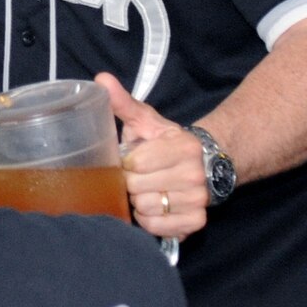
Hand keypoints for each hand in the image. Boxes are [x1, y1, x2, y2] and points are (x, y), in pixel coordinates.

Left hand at [96, 74, 208, 238]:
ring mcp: (197, 200)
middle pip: (137, 188)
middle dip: (130, 183)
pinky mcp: (196, 222)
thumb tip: (100, 79)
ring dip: (138, 202)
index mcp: (184, 147)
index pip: (137, 163)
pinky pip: (157, 227)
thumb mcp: (147, 121)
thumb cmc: (168, 142)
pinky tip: (154, 206)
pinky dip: (149, 219)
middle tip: (136, 177)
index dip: (127, 163)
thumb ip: (124, 103)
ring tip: (146, 190)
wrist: (205, 163)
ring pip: (145, 209)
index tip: (130, 160)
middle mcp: (195, 174)